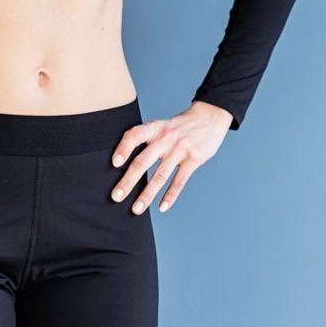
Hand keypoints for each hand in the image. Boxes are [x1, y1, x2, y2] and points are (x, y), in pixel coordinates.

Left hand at [109, 101, 231, 213]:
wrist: (210, 117)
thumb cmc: (181, 126)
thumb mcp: (162, 125)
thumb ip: (147, 139)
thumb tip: (125, 162)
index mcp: (155, 128)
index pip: (135, 135)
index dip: (123, 148)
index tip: (114, 163)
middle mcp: (166, 138)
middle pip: (143, 161)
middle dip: (128, 181)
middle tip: (116, 197)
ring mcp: (180, 149)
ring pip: (160, 176)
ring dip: (147, 194)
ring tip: (136, 209)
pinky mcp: (193, 159)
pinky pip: (179, 181)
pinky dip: (170, 195)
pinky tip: (161, 207)